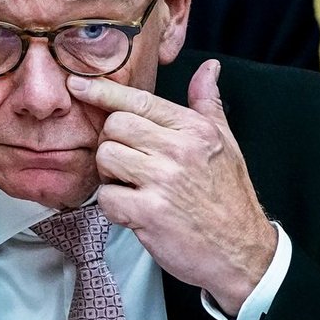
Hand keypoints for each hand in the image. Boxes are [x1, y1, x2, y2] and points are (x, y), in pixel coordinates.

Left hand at [67, 59, 275, 314]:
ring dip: (111, 175)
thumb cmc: (228, 198)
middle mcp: (178, 150)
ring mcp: (163, 181)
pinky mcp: (148, 212)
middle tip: (130, 164)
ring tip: (134, 187)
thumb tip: (209, 68)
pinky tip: (134, 211)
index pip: (138, 100)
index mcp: (195, 129)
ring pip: (105, 158)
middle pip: (114, 126)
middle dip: (113, 144)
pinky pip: (106, 196)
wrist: (241, 251)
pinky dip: (114, 206)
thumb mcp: (226, 143)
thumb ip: (208, 104)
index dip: (102, 91)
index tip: (78, 86)